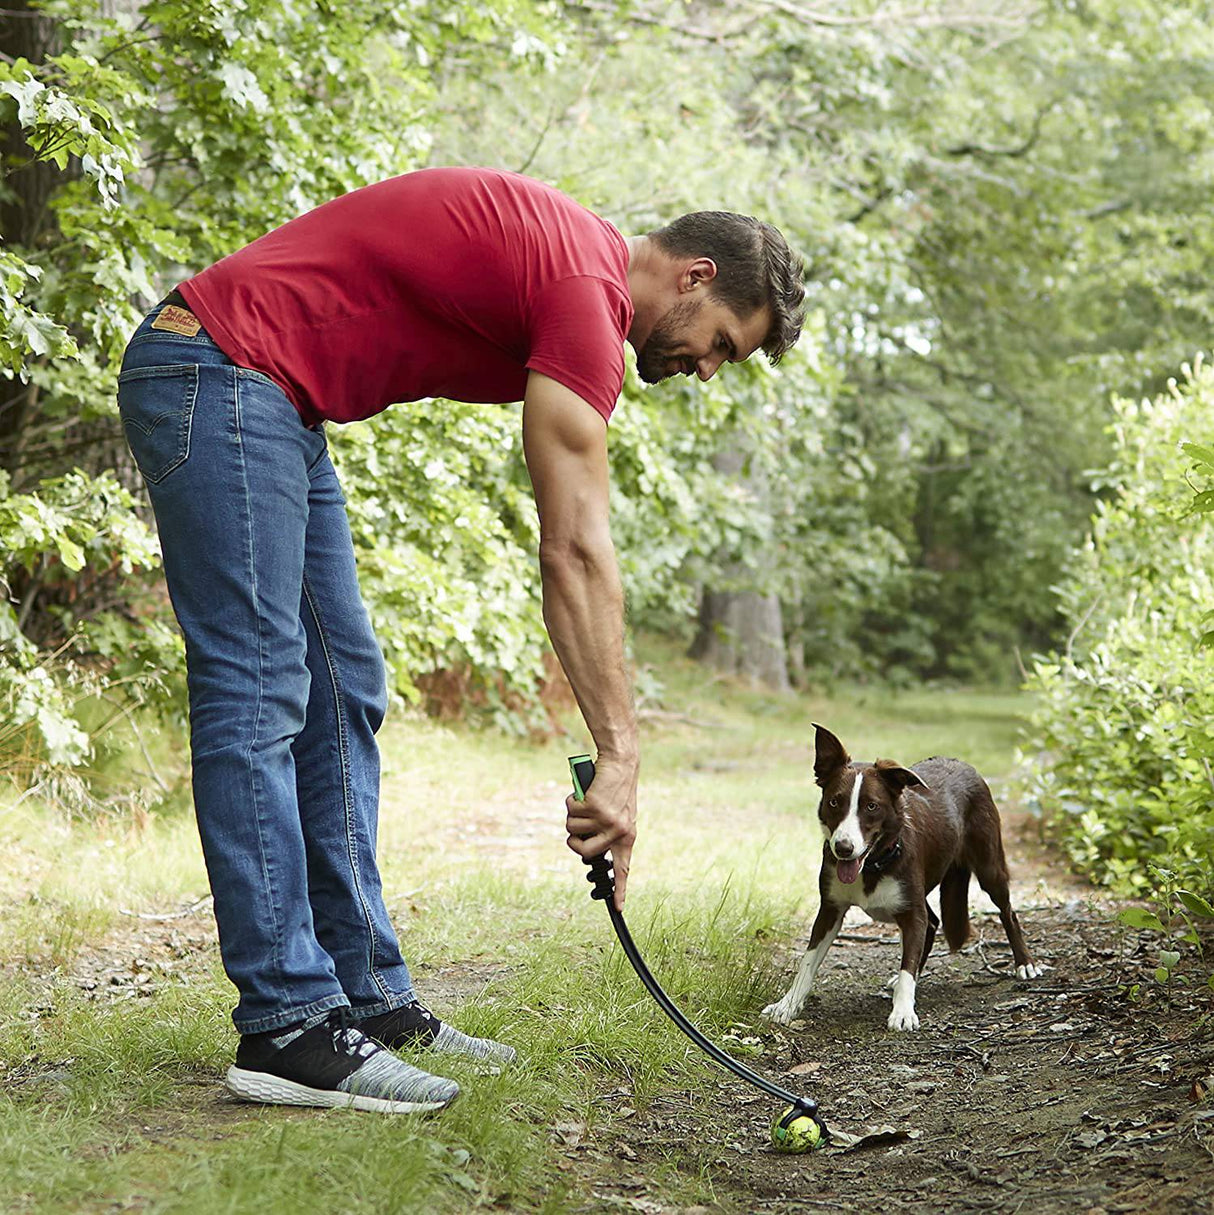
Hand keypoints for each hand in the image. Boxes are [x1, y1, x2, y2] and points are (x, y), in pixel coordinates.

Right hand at [565, 752, 636, 909]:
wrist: (621, 763)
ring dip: (573, 813)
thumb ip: (607, 831)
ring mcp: (606, 820)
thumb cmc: (615, 788)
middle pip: (583, 852)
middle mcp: (618, 831)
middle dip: (573, 839)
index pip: (623, 868)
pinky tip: (584, 791)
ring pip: (572, 829)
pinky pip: (571, 811)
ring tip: (586, 800)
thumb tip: (586, 847)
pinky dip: (571, 799)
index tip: (617, 908)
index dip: (619, 889)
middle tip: (577, 825)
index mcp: (627, 836)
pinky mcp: (594, 807)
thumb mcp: (617, 814)